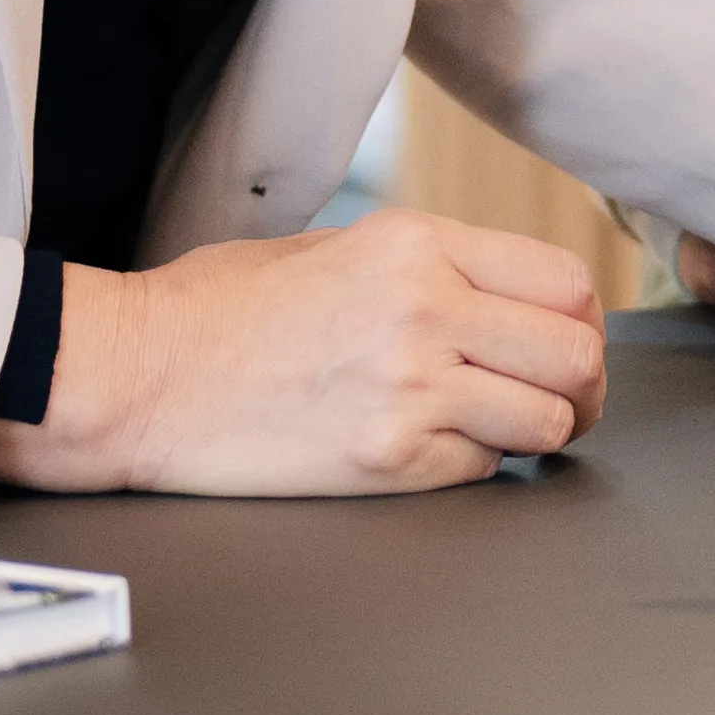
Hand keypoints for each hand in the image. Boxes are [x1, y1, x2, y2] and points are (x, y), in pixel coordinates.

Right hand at [0, 213, 613, 496]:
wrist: (133, 379)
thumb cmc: (213, 313)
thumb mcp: (333, 248)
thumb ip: (427, 267)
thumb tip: (499, 300)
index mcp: (417, 245)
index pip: (565, 282)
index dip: (580, 323)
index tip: (567, 347)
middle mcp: (427, 307)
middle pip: (577, 353)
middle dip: (581, 387)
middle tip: (562, 405)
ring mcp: (412, 385)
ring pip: (547, 420)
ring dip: (533, 434)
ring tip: (496, 434)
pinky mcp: (389, 458)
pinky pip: (482, 469)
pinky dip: (470, 468)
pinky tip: (423, 452)